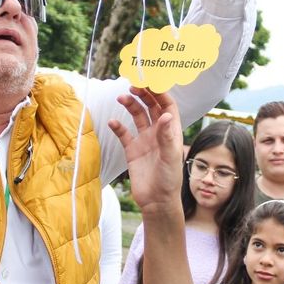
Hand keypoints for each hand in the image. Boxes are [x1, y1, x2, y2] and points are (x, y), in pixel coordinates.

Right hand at [109, 88, 184, 212]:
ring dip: (130, 105)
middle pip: (151, 106)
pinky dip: (118, 126)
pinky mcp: (132, 150)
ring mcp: (144, 140)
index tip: (150, 82)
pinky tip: (113, 122)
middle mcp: (158, 132)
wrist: (156, 201)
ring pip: (137, 116)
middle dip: (144, 94)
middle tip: (134, 85)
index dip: (160, 93)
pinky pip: (124, 133)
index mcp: (171, 131)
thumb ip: (166, 135)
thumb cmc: (169, 180)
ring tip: (122, 98)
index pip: (167, 105)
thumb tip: (165, 114)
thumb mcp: (170, 156)